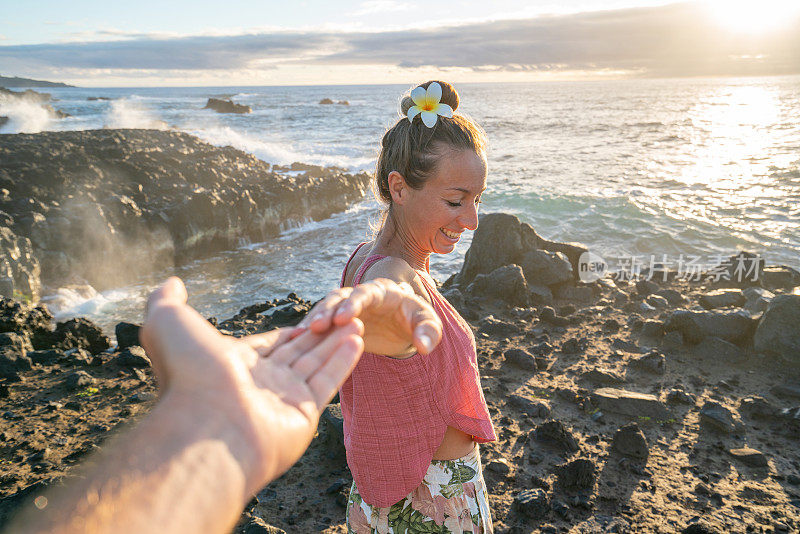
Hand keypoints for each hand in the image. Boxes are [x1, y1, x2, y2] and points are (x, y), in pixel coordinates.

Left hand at [140, 277, 364, 493]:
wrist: (208, 424)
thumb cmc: (188, 373)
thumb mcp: (168, 322)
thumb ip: (168, 299)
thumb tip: (171, 281)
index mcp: (232, 366)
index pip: (268, 345)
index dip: (287, 332)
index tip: (308, 320)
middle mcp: (259, 385)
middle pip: (297, 353)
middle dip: (320, 335)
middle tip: (343, 316)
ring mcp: (282, 401)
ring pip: (315, 364)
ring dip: (336, 342)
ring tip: (357, 321)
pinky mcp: (304, 414)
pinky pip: (328, 381)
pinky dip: (343, 360)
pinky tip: (357, 339)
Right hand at [294, 278, 442, 356]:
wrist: (402, 325)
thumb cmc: (416, 321)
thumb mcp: (428, 324)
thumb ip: (429, 332)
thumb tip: (423, 346)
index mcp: (383, 291)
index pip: (366, 292)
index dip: (354, 303)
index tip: (344, 318)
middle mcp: (360, 295)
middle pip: (340, 297)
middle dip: (328, 310)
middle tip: (317, 326)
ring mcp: (346, 306)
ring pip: (326, 308)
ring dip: (315, 319)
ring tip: (302, 334)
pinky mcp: (337, 321)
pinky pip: (321, 322)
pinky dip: (310, 329)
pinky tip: (296, 341)